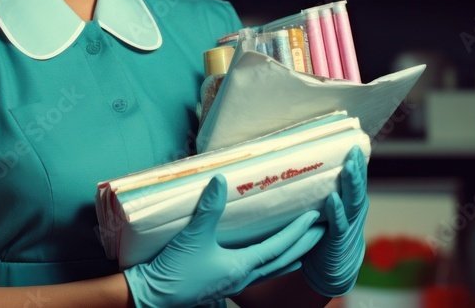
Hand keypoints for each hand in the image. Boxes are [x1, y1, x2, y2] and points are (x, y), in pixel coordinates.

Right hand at [124, 174, 324, 307]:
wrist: (152, 296)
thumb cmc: (175, 269)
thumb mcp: (192, 235)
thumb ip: (208, 207)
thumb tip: (220, 179)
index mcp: (241, 267)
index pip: (279, 248)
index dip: (298, 232)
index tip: (316, 218)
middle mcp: (242, 278)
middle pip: (281, 262)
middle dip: (303, 246)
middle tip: (321, 232)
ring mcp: (232, 284)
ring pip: (269, 271)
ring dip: (288, 257)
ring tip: (301, 249)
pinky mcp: (220, 285)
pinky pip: (253, 274)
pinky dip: (266, 264)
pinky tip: (260, 260)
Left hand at [301, 145, 368, 295]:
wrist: (332, 270)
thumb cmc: (324, 234)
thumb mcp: (326, 208)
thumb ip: (320, 189)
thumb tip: (302, 163)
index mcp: (351, 202)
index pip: (356, 178)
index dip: (357, 161)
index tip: (354, 141)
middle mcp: (354, 211)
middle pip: (358, 186)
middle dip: (357, 167)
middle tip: (354, 149)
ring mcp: (348, 225)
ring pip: (353, 202)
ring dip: (351, 184)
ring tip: (348, 167)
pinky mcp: (338, 240)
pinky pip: (339, 224)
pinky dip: (336, 211)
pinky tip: (333, 199)